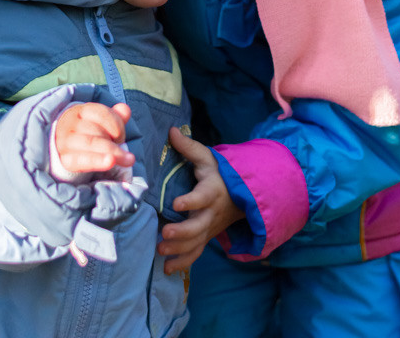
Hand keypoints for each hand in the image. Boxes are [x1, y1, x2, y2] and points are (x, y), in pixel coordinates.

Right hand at [54, 102, 135, 174]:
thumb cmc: (88, 131)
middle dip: (114, 142)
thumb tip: (125, 110)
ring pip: (90, 143)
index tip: (121, 137)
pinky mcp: (65, 159)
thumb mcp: (101, 121)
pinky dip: (98, 161)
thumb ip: (115, 116)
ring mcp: (66, 141)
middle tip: (126, 153)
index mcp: (82, 111)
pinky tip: (110, 162)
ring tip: (127, 159)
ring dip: (111, 151)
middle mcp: (72, 124)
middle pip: (96, 131)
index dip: (116, 124)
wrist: (62, 144)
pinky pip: (82, 160)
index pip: (101, 114)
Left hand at [158, 127, 243, 273]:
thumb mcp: (206, 158)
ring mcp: (209, 228)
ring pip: (196, 243)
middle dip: (181, 232)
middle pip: (199, 226)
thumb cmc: (218, 174)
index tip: (177, 203)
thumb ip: (189, 146)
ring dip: (178, 249)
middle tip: (164, 233)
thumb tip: (171, 131)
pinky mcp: (206, 238)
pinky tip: (167, 268)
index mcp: (211, 191)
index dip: (191, 201)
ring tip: (160, 250)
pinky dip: (183, 263)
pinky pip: (196, 253)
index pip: (202, 197)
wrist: (238, 196)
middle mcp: (211, 213)